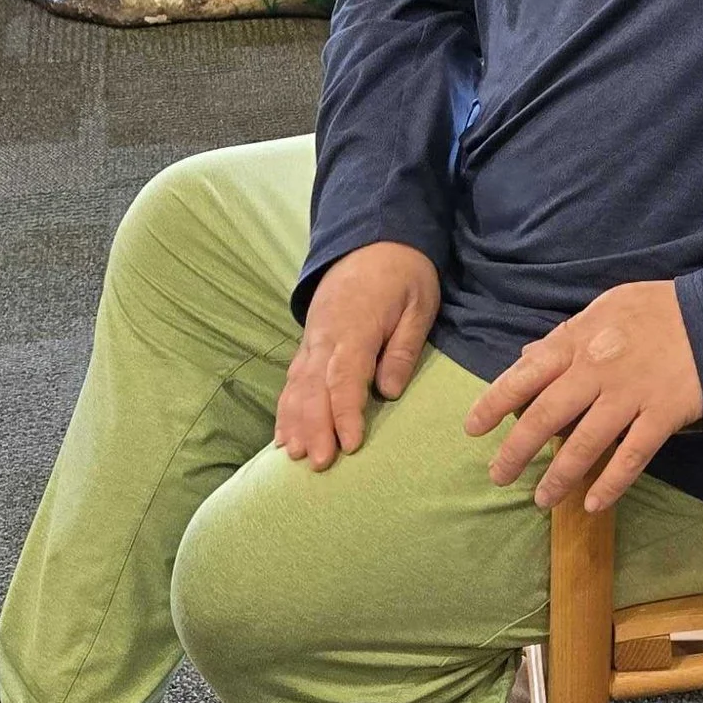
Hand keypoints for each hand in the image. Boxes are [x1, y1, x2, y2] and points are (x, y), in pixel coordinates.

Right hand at [276, 241, 440, 467]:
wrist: (373, 238)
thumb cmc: (404, 273)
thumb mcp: (418, 304)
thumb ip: (402, 349)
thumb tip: (390, 392)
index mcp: (354, 326)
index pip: (344, 376)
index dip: (344, 413)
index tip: (350, 444)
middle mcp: (325, 335)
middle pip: (313, 387)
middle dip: (314, 427)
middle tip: (319, 464)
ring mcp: (312, 339)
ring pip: (296, 385)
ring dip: (294, 422)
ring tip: (294, 457)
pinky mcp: (308, 342)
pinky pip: (292, 379)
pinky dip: (286, 408)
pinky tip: (284, 436)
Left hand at [464, 280, 702, 514]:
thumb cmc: (658, 310)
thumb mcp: (606, 306)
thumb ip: (566, 334)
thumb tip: (527, 355)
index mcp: (578, 341)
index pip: (525, 375)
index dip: (494, 403)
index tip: (473, 428)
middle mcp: (596, 371)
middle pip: (545, 417)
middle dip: (516, 451)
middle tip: (498, 477)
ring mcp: (630, 395)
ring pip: (584, 444)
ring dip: (559, 476)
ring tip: (542, 500)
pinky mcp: (661, 416)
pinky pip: (632, 457)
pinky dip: (611, 483)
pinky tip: (594, 504)